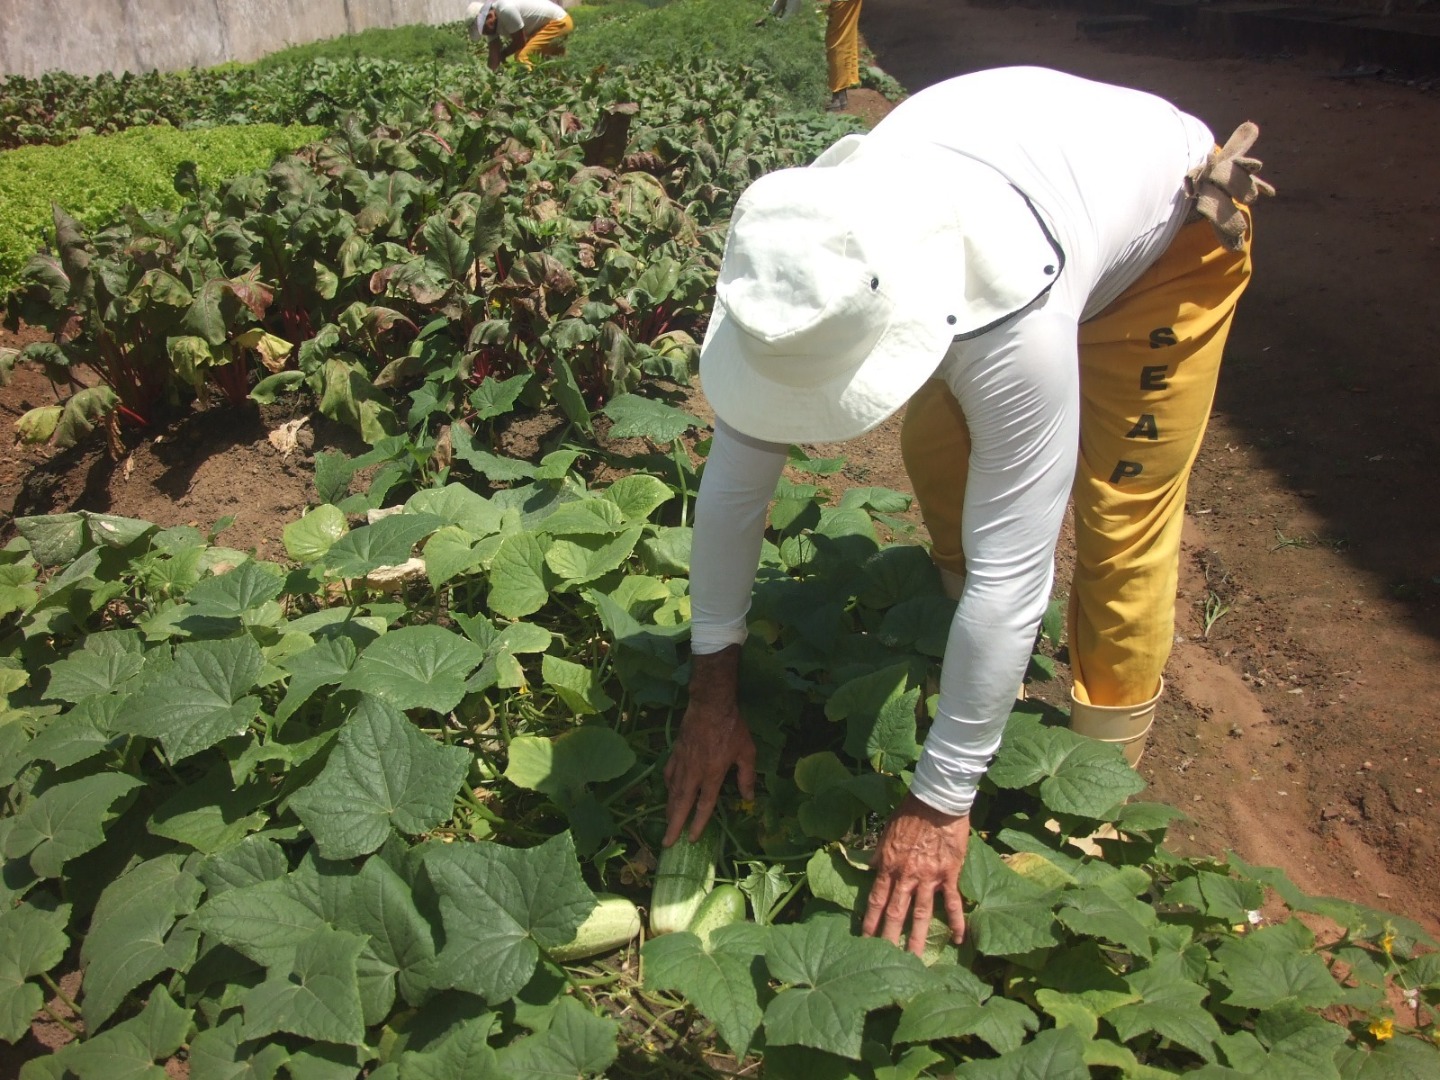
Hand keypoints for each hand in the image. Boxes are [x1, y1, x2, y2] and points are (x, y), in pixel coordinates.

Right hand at [663, 647, 756, 845]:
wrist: (710, 703)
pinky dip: (667, 784)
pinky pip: (668, 772)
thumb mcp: (747, 752)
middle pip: (682, 803)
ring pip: (673, 790)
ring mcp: (682, 762)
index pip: (704, 805)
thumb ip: (747, 777)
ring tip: (667, 822)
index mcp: (712, 774)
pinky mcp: (676, 751)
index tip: (691, 838)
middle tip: (666, 842)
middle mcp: (694, 772)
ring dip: (669, 808)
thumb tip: (749, 798)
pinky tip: (667, 790)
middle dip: (674, 824)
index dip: (698, 824)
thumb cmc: (732, 727)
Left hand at [862, 794, 969, 955]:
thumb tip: (869, 867)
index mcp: (888, 865)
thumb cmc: (910, 812)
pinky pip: (952, 903)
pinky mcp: (949, 874)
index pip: (875, 900)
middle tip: (885, 959)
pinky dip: (956, 922)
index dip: (869, 922)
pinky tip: (957, 940)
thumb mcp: (887, 832)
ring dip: (917, 940)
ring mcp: (929, 877)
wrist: (937, 801)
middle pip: (895, 913)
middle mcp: (906, 875)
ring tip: (915, 962)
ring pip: (921, 915)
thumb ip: (879, 853)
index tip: (864, 940)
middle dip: (888, 938)